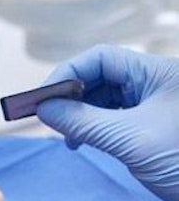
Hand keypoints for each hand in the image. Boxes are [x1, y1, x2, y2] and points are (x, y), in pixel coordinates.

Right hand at [36, 44, 178, 200]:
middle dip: (72, 95)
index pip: (100, 58)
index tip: (44, 99)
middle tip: (49, 119)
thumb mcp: (130, 140)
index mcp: (156, 72)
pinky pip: (116, 117)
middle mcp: (156, 82)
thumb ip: (84, 121)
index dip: (68, 74)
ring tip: (68, 137)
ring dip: (82, 114)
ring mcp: (157, 105)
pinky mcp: (155, 127)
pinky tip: (84, 142)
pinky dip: (96, 127)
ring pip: (107, 98)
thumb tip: (45, 109)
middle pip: (102, 76)